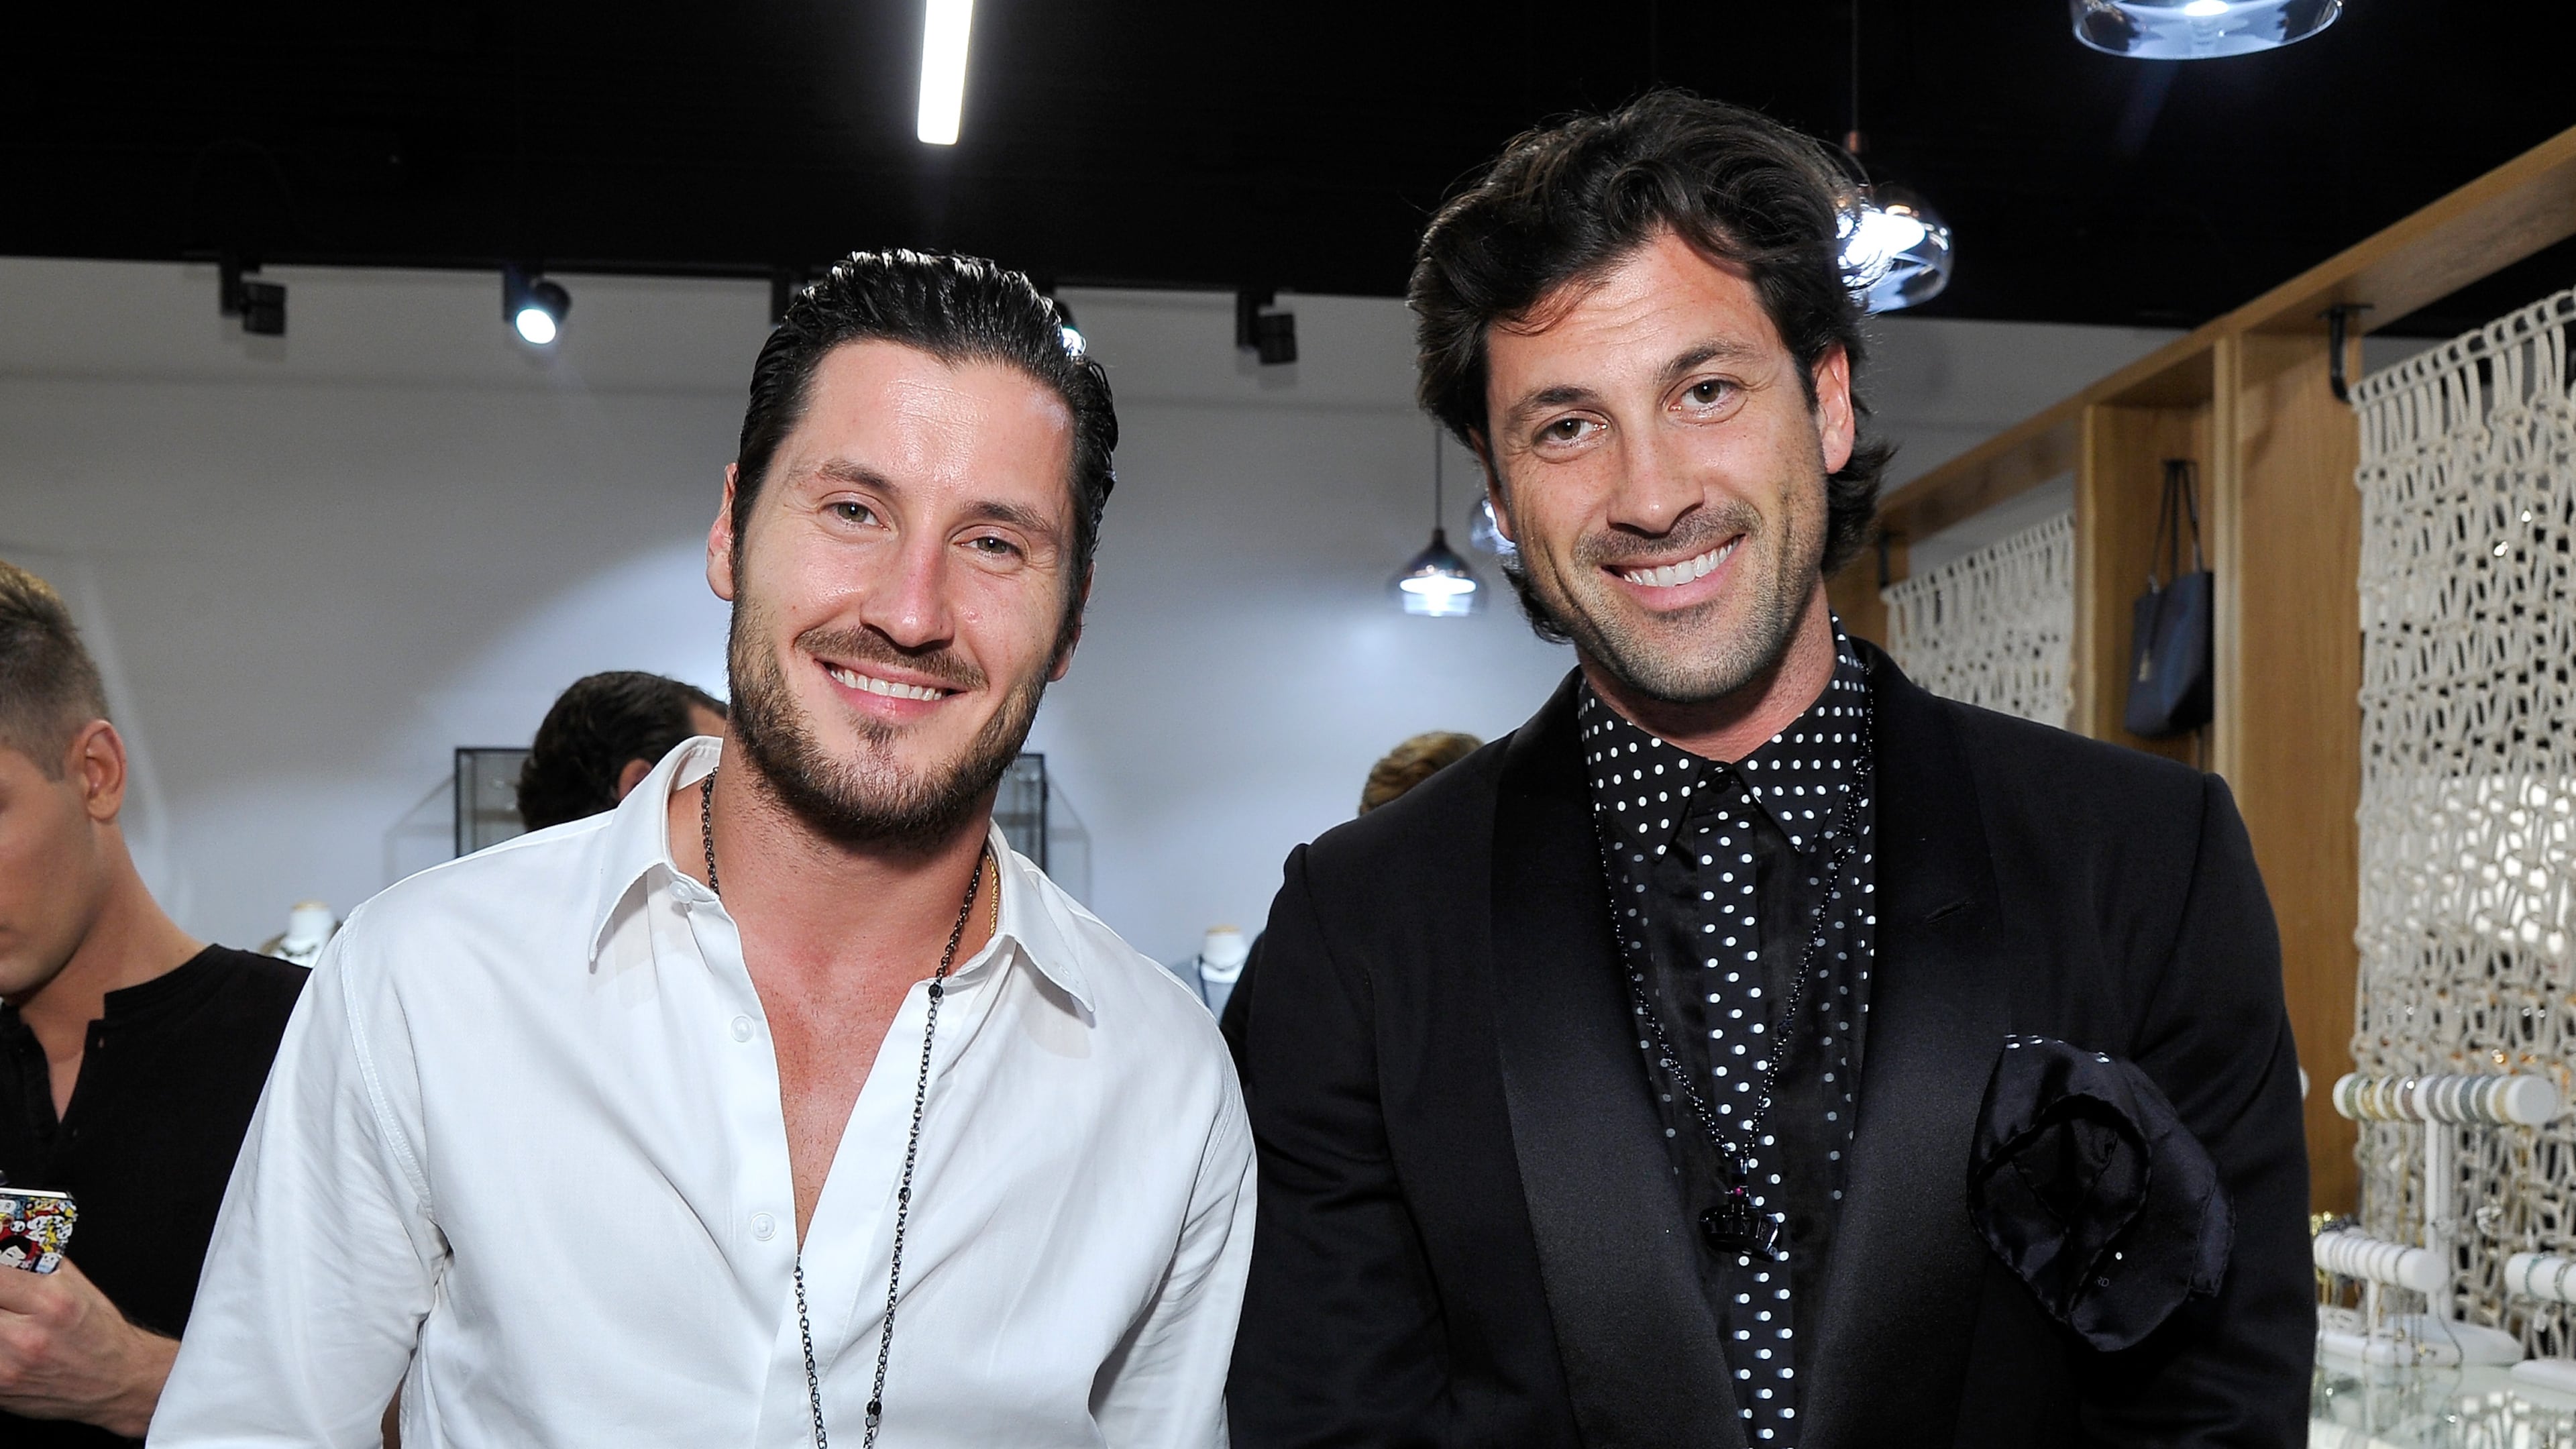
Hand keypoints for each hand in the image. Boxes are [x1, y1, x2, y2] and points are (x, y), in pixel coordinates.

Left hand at [0, 1256, 177, 1438]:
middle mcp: (26, 1337)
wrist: (117, 1380)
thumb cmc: (99, 1333)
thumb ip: (38, 1264)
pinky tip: (7, 1344)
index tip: (0, 1271)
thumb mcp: (77, 1286)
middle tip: (5, 1302)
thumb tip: (7, 1245)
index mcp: (51, 1302)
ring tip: (7, 1321)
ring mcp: (7, 1369)